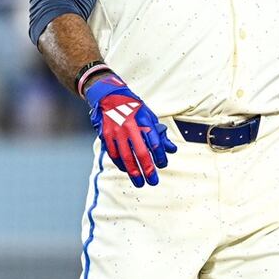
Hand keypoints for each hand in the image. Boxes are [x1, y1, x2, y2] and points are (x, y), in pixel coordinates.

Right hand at [84, 72, 176, 187]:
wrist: (108, 96)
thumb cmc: (132, 107)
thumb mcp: (149, 116)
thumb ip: (159, 134)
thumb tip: (171, 149)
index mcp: (143, 120)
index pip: (155, 142)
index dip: (160, 156)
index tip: (163, 165)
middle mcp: (130, 126)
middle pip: (141, 153)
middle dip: (148, 170)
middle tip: (152, 181)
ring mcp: (116, 132)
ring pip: (126, 157)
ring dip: (133, 172)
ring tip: (139, 182)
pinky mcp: (106, 135)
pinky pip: (114, 154)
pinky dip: (120, 164)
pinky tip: (126, 170)